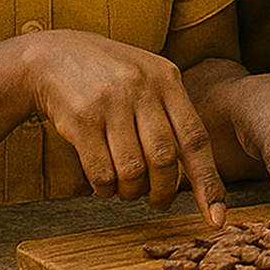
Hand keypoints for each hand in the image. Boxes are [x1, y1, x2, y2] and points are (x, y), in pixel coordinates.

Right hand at [22, 30, 226, 222]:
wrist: (53, 56)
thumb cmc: (111, 75)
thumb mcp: (150, 77)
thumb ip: (173, 111)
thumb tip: (197, 168)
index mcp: (168, 80)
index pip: (196, 139)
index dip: (208, 180)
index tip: (216, 213)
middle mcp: (142, 90)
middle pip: (165, 159)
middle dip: (164, 191)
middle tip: (159, 202)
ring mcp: (110, 104)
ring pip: (132, 169)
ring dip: (132, 192)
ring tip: (129, 192)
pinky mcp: (80, 120)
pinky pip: (100, 170)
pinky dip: (106, 188)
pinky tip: (106, 185)